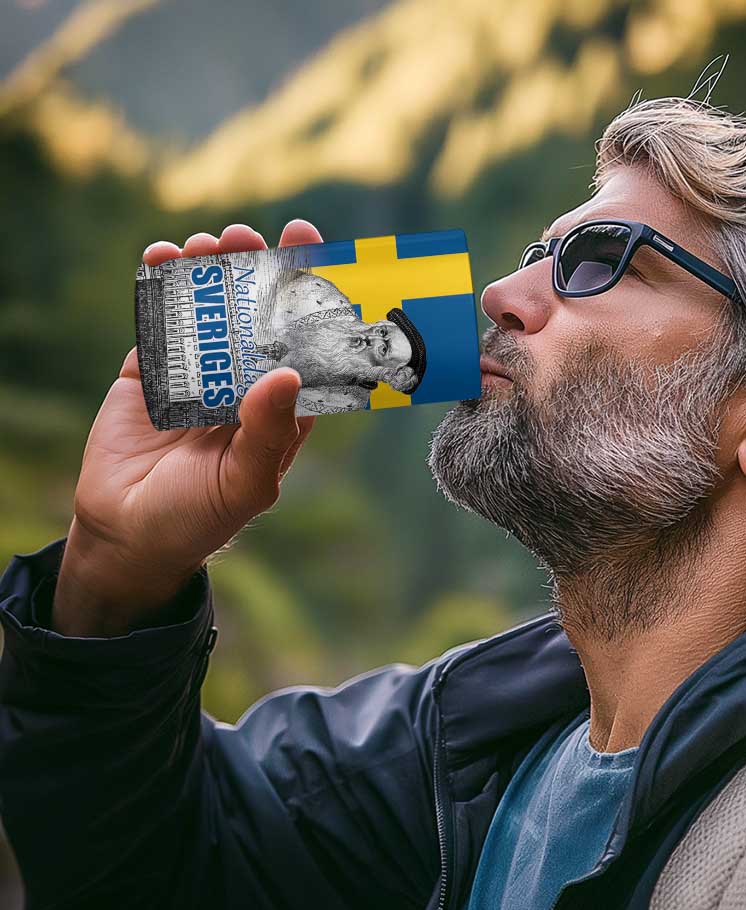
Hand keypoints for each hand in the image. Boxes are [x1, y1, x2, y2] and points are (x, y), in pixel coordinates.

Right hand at [52, 220, 323, 635]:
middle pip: (258, 315)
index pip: (305, 346)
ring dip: (211, 270)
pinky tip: (163, 258)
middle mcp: (244, 383)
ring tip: (209, 243)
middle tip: (250, 237)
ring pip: (211, 308)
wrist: (127, 534)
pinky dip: (161, 285)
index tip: (315, 252)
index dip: (312, 300)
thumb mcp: (245, 483)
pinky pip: (160, 319)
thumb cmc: (199, 517)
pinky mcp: (152, 370)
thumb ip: (268, 432)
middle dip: (257, 271)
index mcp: (280, 408)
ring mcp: (198, 372)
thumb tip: (288, 374)